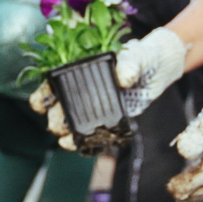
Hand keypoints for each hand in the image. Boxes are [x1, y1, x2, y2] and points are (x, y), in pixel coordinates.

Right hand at [31, 28, 190, 146]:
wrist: (161, 68)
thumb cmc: (141, 55)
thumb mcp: (135, 56)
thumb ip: (129, 64)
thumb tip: (124, 79)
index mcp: (78, 72)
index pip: (52, 85)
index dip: (42, 96)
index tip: (41, 105)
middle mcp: (82, 92)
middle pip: (58, 109)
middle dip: (55, 120)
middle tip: (59, 126)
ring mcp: (94, 108)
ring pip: (73, 125)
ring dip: (68, 135)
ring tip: (69, 141)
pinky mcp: (109, 121)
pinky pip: (94, 134)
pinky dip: (88, 142)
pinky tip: (86, 146)